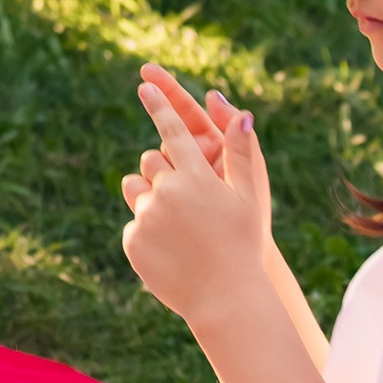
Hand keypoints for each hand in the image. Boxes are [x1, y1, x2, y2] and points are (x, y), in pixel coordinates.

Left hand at [121, 64, 273, 330]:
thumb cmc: (243, 244)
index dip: (159, 105)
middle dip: (163, 171)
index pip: (173, 130)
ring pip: (135, 189)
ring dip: (149, 197)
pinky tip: (170, 249)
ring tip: (176, 224)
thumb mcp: (249, 198)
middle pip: (151, 160)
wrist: (224, 298)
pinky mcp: (133, 240)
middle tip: (186, 198)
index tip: (145, 83)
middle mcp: (166, 191)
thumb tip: (243, 112)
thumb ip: (241, 153)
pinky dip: (147, 231)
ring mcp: (146, 217)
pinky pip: (133, 223)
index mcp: (196, 177)